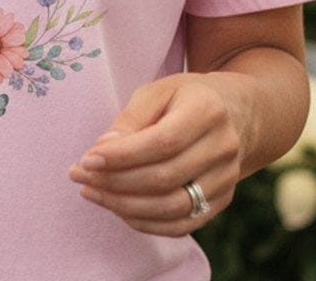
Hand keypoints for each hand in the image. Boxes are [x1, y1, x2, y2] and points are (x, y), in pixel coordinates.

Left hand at [67, 73, 246, 236]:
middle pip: (165, 178)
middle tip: (80, 176)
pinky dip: (146, 223)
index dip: (122, 155)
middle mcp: (223, 148)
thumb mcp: (156, 91)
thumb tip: (102, 150)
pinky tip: (117, 208)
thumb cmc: (184, 97)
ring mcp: (227, 179)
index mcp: (207, 111)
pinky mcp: (222, 201)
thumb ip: (130, 119)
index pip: (162, 142)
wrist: (235, 113)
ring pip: (173, 207)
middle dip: (116, 182)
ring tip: (91, 192)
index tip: (87, 159)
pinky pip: (183, 224)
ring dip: (125, 206)